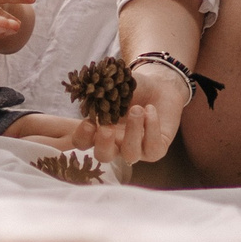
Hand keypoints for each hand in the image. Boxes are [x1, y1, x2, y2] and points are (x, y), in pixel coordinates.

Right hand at [70, 61, 184, 166]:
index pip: (82, 142)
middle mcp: (116, 144)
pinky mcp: (156, 149)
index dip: (81, 137)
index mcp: (99, 130)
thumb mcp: (114, 85)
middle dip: (103, 144)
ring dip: (132, 132)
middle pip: (103, 156)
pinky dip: (152, 127)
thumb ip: (100, 89)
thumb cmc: (132, 89)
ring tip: (137, 110)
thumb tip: (89, 89)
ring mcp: (136, 149)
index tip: (88, 121)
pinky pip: (153, 147)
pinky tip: (150, 109)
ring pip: (130, 154)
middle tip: (106, 128)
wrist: (159, 87)